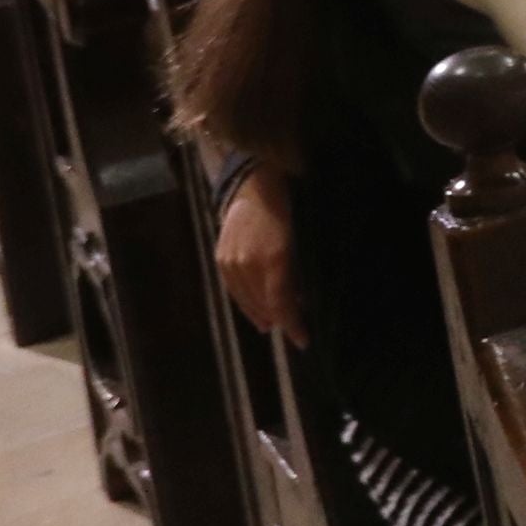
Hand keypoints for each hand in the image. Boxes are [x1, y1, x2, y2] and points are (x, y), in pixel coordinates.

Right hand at [212, 162, 296, 337]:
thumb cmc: (289, 208)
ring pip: (245, 299)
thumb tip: (303, 299)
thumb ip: (300, 271)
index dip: (292, 325)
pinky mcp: (221, 258)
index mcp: (274, 259)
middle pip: (263, 304)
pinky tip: (255, 308)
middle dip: (279, 320)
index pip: (282, 303)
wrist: (253, 185)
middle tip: (293, 332)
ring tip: (272, 324)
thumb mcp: (303, 239)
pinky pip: (233, 288)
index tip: (303, 340)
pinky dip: (245, 301)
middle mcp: (248, 264)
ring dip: (260, 313)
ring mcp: (231, 262)